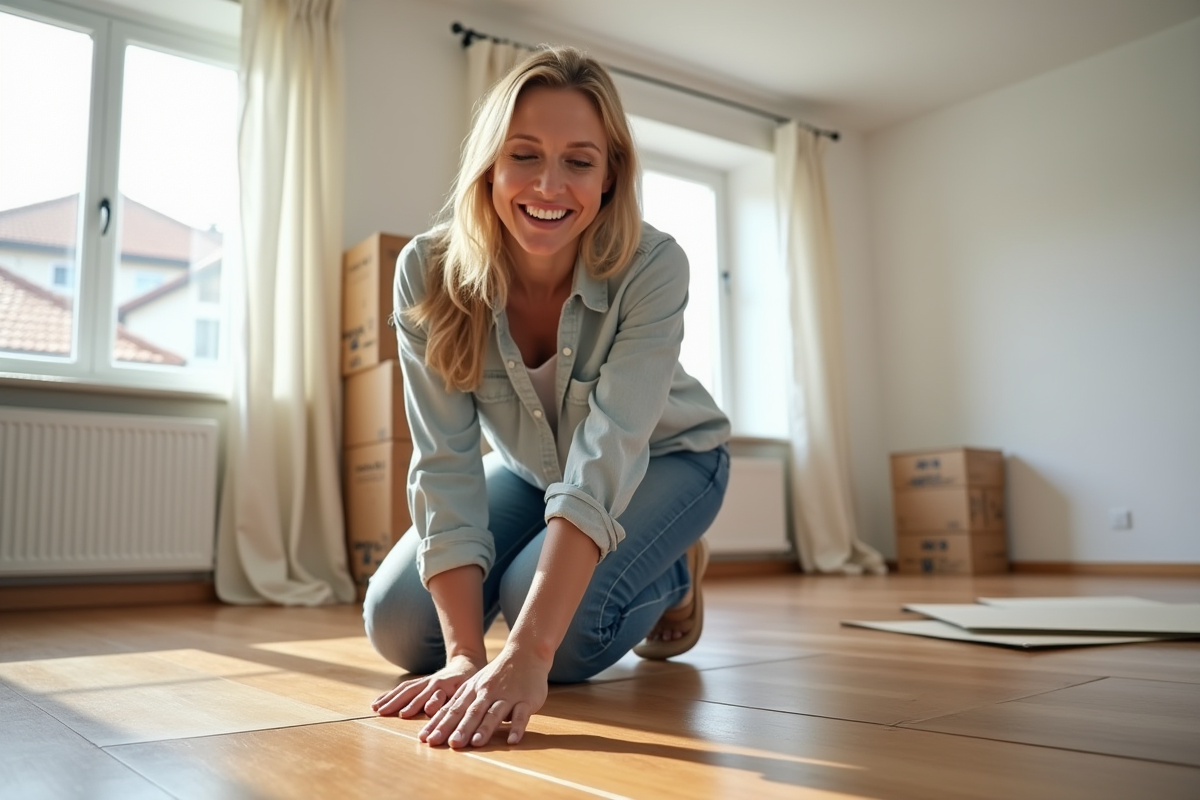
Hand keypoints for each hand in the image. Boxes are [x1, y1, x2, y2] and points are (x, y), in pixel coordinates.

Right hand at [371, 654, 484, 718]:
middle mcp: (430, 683)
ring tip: (375, 708)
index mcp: (442, 685)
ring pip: (404, 689)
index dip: (415, 705)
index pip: (426, 696)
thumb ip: (447, 699)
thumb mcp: (464, 690)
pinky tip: (378, 702)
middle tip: (381, 712)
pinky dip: (389, 695)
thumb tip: (428, 708)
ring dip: (389, 698)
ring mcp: (424, 682)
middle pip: (410, 692)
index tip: (403, 714)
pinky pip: (402, 688)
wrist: (467, 664)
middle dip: (395, 702)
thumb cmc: (468, 682)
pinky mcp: (420, 683)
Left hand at [419, 647, 550, 747]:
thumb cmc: (496, 674)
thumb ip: (459, 703)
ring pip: (494, 713)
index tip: (427, 739)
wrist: (525, 652)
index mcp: (472, 690)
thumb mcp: (474, 684)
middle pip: (471, 712)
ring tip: (476, 742)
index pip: (453, 709)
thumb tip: (438, 725)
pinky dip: (517, 727)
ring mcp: (507, 696)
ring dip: (485, 727)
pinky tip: (512, 740)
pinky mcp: (526, 700)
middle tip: (451, 744)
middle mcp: (487, 693)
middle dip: (460, 728)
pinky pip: (521, 715)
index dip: (440, 724)